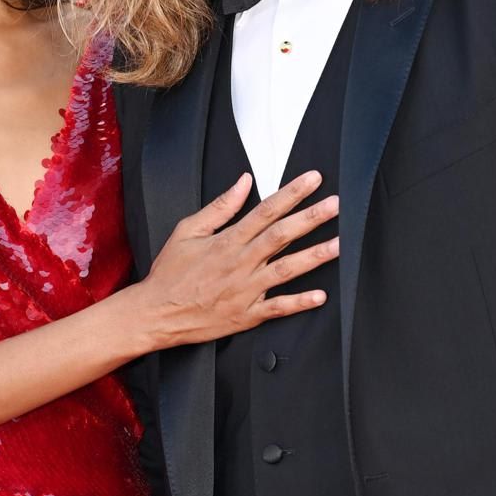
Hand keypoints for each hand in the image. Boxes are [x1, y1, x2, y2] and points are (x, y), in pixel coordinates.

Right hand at [139, 171, 338, 349]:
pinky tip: (320, 296)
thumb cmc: (170, 272)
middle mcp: (240, 263)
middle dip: (311, 218)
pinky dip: (299, 303)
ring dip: (314, 257)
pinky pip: (277, 308)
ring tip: (339, 245)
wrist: (156, 313)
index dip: (292, 193)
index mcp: (228, 240)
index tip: (313, 180)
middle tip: (336, 205)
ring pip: (286, 270)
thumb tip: (243, 182)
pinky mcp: (246, 315)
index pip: (266, 210)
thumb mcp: (187, 230)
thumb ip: (220, 207)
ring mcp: (245, 290)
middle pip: (282, 235)